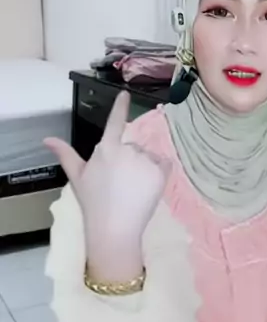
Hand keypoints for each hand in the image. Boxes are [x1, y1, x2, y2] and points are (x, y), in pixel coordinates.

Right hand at [44, 92, 169, 274]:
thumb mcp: (77, 177)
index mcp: (106, 148)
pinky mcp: (161, 171)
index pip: (115, 122)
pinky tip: (146, 188)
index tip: (125, 93)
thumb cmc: (93, 202)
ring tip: (131, 190)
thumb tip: (47, 139)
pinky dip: (159, 172)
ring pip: (147, 157)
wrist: (114, 228)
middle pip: (132, 147)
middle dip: (128, 161)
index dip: (120, 106)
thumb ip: (65, 154)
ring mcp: (145, 160)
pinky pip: (163, 164)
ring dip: (143, 168)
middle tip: (118, 184)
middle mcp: (127, 149)